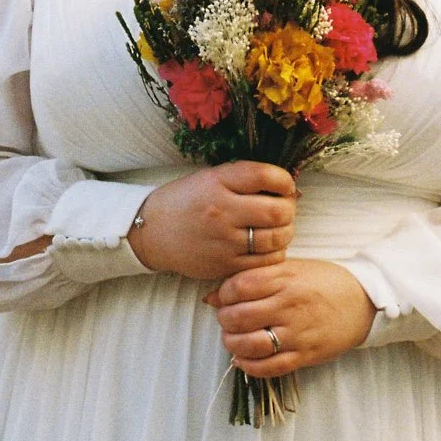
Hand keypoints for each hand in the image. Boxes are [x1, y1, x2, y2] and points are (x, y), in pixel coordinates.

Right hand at [132, 160, 298, 282]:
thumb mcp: (210, 178)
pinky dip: (275, 253)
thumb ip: (245, 178)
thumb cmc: (185, 201)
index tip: (286, 185)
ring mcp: (223, 240)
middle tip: (285, 209)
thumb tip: (288, 186)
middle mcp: (221, 210)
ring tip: (278, 227)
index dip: (285, 180)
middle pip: (277, 211)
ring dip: (285, 232)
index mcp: (217, 182)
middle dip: (289, 209)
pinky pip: (265, 261)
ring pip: (276, 238)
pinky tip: (268, 246)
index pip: (266, 176)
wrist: (152, 232)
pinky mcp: (224, 265)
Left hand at [203, 258, 376, 376]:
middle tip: (226, 319)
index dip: (224, 293)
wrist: (364, 301)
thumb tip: (212, 296)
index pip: (239, 286)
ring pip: (251, 344)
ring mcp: (298, 332)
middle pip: (239, 316)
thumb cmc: (324, 281)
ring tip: (232, 339)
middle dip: (224, 320)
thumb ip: (253, 278)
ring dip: (232, 344)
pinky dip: (249, 366)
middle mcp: (290, 305)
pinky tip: (243, 359)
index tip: (225, 296)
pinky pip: (269, 367)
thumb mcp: (291, 268)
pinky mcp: (305, 355)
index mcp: (286, 278)